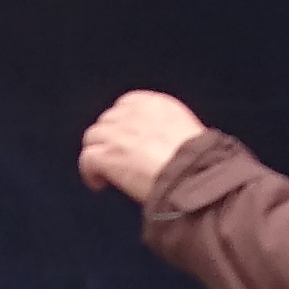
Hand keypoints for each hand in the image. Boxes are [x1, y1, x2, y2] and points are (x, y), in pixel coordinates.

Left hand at [79, 90, 210, 205]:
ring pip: (93, 137)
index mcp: (157, 104)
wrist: (195, 178)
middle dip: (109, 138)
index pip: (127, 104)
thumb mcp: (188, 134)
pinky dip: (89, 172)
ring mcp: (118, 134)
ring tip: (106, 172)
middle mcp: (134, 114)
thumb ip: (167, 130)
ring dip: (98, 152)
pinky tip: (98, 183)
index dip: (123, 123)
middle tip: (116, 158)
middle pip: (107, 120)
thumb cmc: (201, 165)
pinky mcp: (107, 155)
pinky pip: (87, 159)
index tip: (126, 138)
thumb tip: (159, 145)